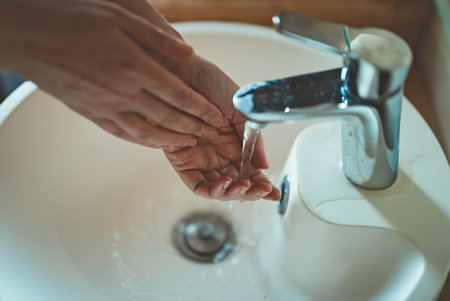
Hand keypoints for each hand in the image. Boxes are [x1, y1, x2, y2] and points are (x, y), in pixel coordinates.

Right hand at [0, 0, 223, 148]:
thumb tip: (188, 54)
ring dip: (173, 140)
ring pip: (149, 132)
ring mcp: (108, 106)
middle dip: (195, 127)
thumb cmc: (73, 20)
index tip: (217, 117)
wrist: (28, 36)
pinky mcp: (93, 114)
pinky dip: (144, 141)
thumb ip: (157, 38)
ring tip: (190, 143)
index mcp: (136, 66)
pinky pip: (124, 134)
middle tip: (211, 134)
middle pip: (170, 117)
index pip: (180, 95)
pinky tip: (155, 144)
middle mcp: (125, 92)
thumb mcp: (120, 17)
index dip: (202, 108)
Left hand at [105, 0, 280, 200]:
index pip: (250, 170)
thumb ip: (252, 140)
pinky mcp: (181, 160)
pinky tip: (225, 182)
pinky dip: (212, 189)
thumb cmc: (209, 83)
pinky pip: (196, 183)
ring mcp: (200, 157)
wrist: (181, 70)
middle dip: (251, 192)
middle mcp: (218, 152)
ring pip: (218, 187)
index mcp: (234, 142)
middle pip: (236, 183)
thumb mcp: (240, 111)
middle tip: (262, 191)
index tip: (275, 193)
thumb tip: (264, 165)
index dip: (262, 184)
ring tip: (244, 186)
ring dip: (232, 193)